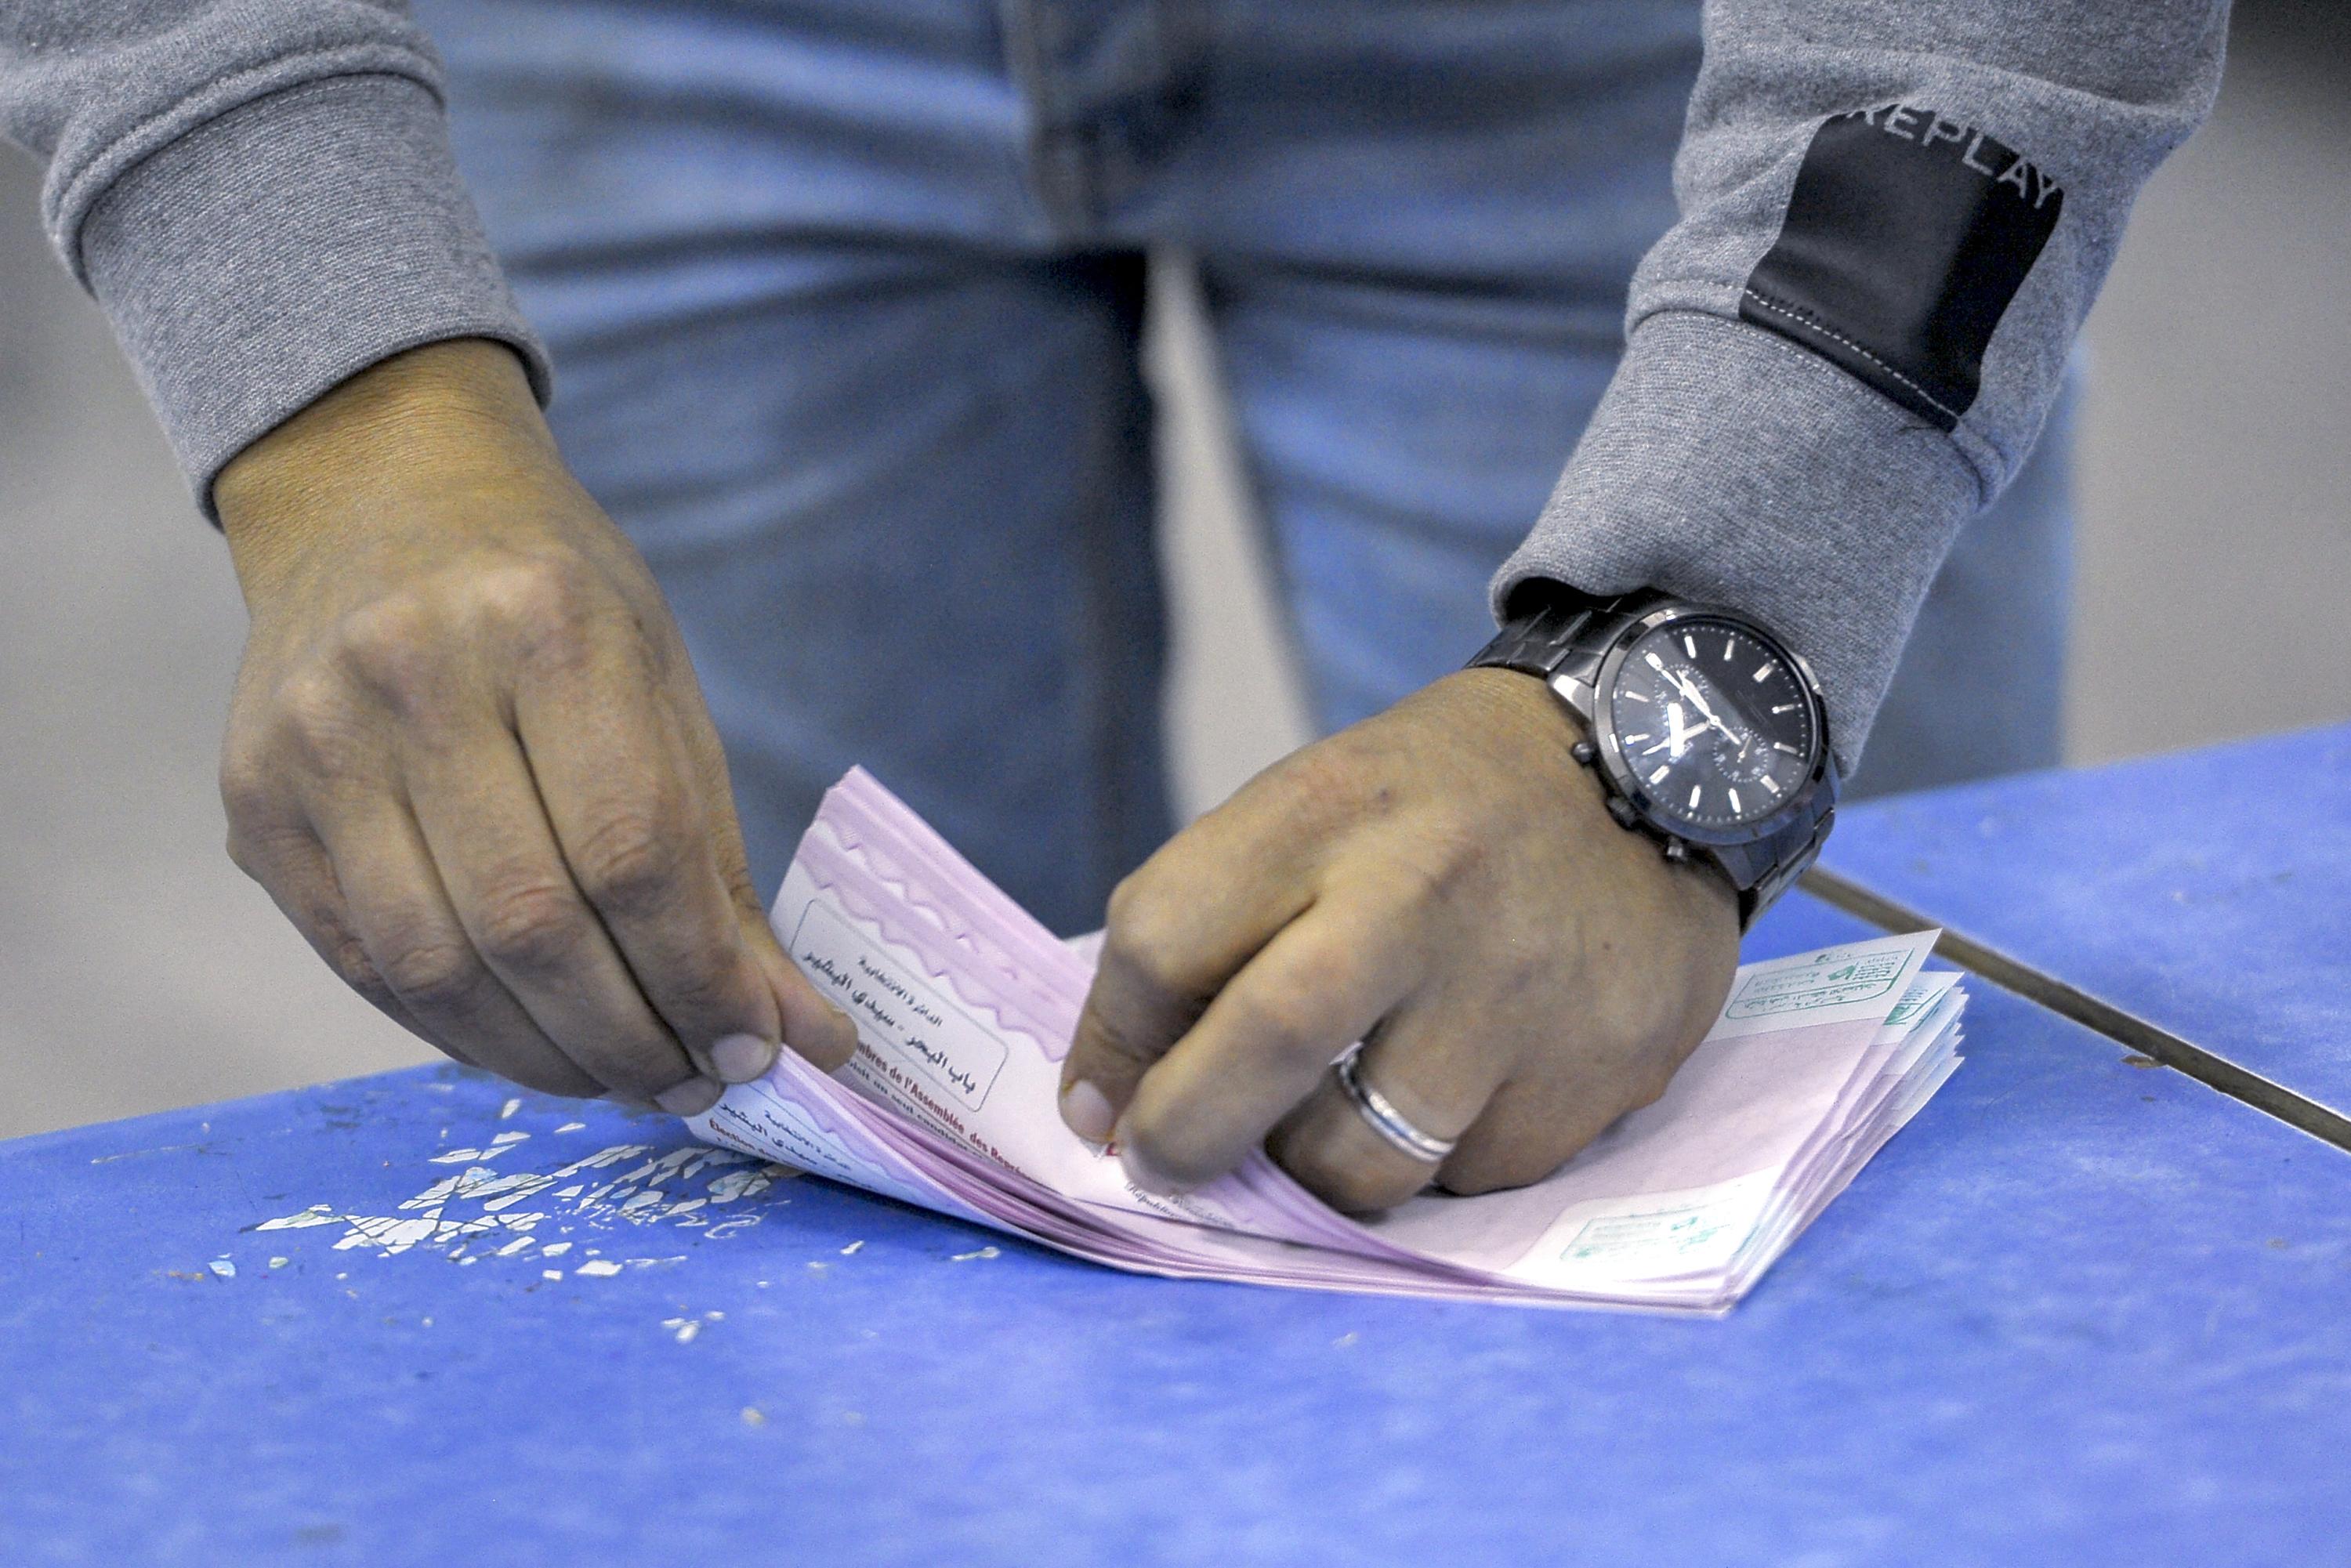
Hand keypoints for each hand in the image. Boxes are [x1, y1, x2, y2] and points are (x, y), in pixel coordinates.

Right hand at [214, 340, 855, 1112]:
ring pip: (438, 969)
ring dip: (551, 1060)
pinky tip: (538, 1046)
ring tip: (629, 1078)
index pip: (633, 852)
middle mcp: (408, 678)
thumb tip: (787, 1027)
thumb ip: (715, 862)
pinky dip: (467, 1033)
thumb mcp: (661, 684)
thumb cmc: (552, 594)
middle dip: (634, 1037)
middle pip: (531, 926)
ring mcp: (311, 745)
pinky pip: (369, 966)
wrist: (376, 492)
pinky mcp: (254, 807)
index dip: (702, 976)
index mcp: (542, 625)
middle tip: (700, 1082)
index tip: (762, 1047)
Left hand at [1055, 668, 1738, 1212]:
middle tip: (1161, 1163)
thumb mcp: (1319, 807)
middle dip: (1183, 1136)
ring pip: (1366, 1161)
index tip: (1099, 1098)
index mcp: (1329, 809)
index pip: (1164, 939)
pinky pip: (1472, 1177)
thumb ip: (1220, 926)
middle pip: (1262, 1049)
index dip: (1109, 1043)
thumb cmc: (1444, 805)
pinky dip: (1438, 1160)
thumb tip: (1116, 1097)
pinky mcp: (1601, 1070)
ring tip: (1327, 1121)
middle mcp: (1424, 892)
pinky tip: (1464, 1087)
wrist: (1661, 761)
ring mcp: (1520, 990)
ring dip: (1316, 1171)